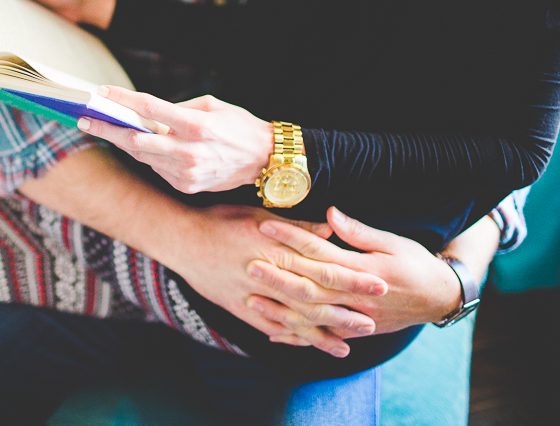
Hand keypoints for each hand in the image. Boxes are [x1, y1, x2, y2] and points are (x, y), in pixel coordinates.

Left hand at [77, 87, 272, 193]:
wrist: (263, 160)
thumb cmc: (238, 126)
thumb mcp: (211, 106)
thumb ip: (177, 110)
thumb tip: (146, 114)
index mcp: (196, 125)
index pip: (149, 109)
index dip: (122, 99)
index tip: (101, 93)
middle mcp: (189, 151)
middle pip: (135, 140)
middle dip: (106, 129)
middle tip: (84, 120)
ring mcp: (186, 172)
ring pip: (142, 157)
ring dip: (122, 143)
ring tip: (103, 129)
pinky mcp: (186, 185)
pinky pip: (157, 168)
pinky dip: (148, 157)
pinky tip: (142, 147)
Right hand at [165, 205, 387, 356]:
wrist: (180, 239)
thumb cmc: (220, 220)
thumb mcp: (260, 215)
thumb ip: (297, 227)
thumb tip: (331, 230)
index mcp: (277, 250)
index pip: (324, 266)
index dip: (352, 277)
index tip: (378, 283)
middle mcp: (268, 276)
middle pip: (314, 298)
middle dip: (345, 310)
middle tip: (373, 320)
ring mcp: (252, 296)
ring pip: (293, 318)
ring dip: (322, 331)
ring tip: (348, 342)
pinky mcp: (239, 308)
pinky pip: (269, 327)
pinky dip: (290, 337)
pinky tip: (308, 344)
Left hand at [250, 207, 461, 341]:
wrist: (440, 298)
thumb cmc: (416, 262)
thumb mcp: (393, 241)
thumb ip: (358, 231)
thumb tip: (330, 213)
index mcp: (363, 269)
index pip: (320, 251)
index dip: (291, 239)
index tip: (265, 226)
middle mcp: (356, 296)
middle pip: (310, 286)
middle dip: (278, 276)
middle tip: (249, 265)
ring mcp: (355, 318)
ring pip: (312, 317)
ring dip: (281, 309)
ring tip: (251, 301)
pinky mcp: (356, 332)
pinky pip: (322, 337)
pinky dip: (297, 337)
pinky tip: (272, 333)